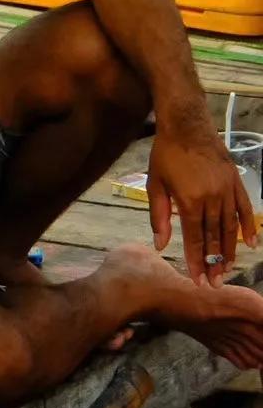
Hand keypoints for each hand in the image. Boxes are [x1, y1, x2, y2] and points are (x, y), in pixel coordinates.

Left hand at [148, 123, 256, 285]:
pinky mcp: (236, 182)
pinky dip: (249, 227)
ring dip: (230, 250)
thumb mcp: (155, 183)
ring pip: (231, 227)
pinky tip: (252, 244)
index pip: (195, 239)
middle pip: (215, 238)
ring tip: (228, 269)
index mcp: (190, 201)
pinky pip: (245, 208)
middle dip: (214, 263)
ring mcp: (227, 190)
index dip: (197, 261)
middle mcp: (212, 199)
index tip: (198, 281)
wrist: (186, 123)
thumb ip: (159, 216)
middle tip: (215, 284)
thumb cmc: (166, 153)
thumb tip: (161, 245)